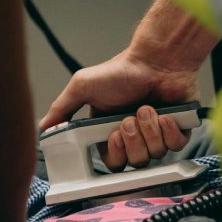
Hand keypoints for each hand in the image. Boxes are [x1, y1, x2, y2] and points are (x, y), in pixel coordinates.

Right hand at [39, 51, 197, 170]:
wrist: (156, 58)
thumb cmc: (121, 70)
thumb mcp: (83, 87)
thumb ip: (62, 108)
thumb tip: (43, 128)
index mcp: (111, 133)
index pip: (112, 162)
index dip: (114, 154)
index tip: (113, 137)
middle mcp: (135, 137)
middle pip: (134, 162)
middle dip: (131, 142)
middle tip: (128, 120)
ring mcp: (157, 135)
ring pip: (155, 154)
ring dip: (149, 130)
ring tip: (146, 108)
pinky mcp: (178, 131)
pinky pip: (175, 146)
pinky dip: (169, 130)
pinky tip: (165, 114)